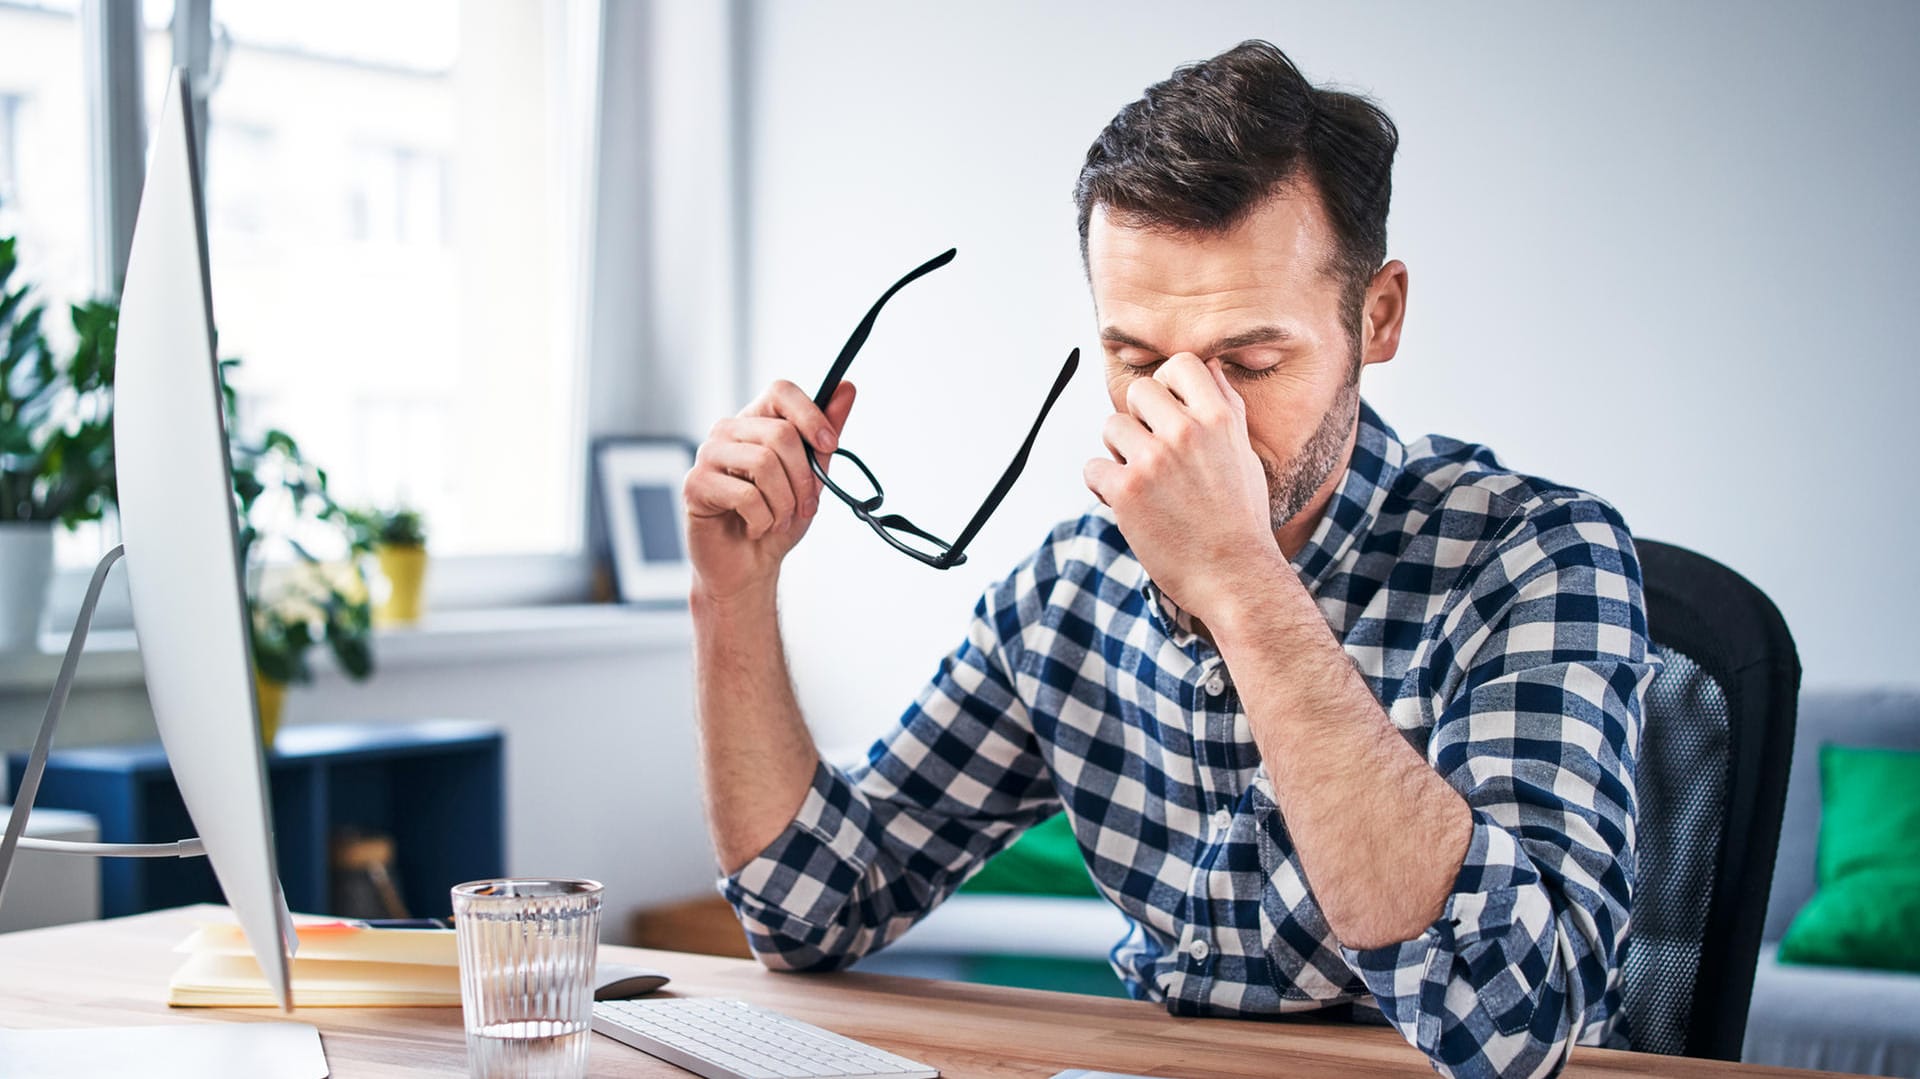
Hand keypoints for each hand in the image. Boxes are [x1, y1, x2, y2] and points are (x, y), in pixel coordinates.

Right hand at [684, 379, 855, 601]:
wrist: (748, 567)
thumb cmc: (776, 519)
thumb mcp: (811, 477)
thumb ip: (824, 435)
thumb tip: (846, 389)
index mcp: (755, 422)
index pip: (781, 391)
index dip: (811, 414)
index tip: (830, 444)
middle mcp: (728, 431)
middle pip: (780, 433)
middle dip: (804, 478)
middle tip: (805, 506)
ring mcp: (708, 455)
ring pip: (764, 462)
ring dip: (783, 503)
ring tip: (778, 520)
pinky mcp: (695, 484)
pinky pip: (745, 494)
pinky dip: (762, 519)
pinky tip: (754, 527)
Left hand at [1083, 354, 1281, 624]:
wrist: (1234, 576)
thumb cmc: (1240, 519)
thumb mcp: (1243, 454)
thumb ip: (1224, 408)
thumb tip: (1210, 367)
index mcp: (1219, 419)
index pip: (1180, 364)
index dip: (1168, 385)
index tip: (1168, 413)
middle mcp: (1186, 432)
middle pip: (1138, 391)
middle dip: (1139, 419)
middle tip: (1151, 452)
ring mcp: (1154, 460)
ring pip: (1111, 427)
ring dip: (1118, 453)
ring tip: (1141, 482)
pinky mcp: (1126, 491)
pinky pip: (1093, 468)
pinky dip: (1103, 487)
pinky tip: (1126, 505)